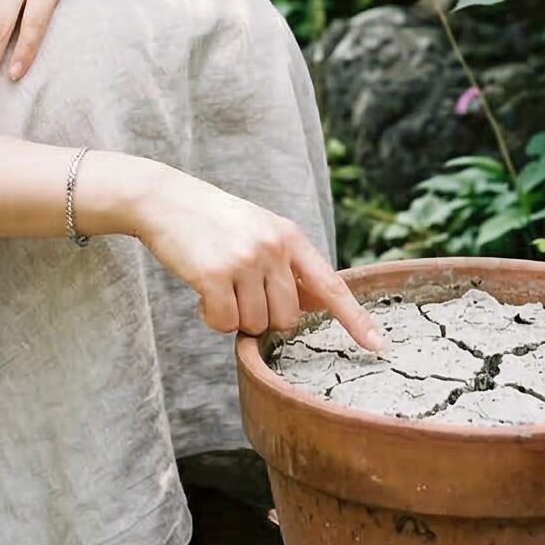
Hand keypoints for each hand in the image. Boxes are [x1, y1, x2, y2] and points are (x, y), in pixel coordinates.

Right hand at [130, 167, 386, 352]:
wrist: (166, 199)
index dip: (354, 319)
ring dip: (234, 315)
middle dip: (262, 316)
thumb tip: (316, 306)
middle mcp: (273, 247)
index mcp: (290, 236)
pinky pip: (224, 324)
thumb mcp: (260, 231)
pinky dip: (211, 317)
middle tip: (238, 290)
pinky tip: (201, 291)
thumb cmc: (214, 221)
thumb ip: (287, 265)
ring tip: (218, 282)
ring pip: (255, 325)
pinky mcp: (215, 274)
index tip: (378, 346)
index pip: (330, 285)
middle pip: (287, 319)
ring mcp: (245, 260)